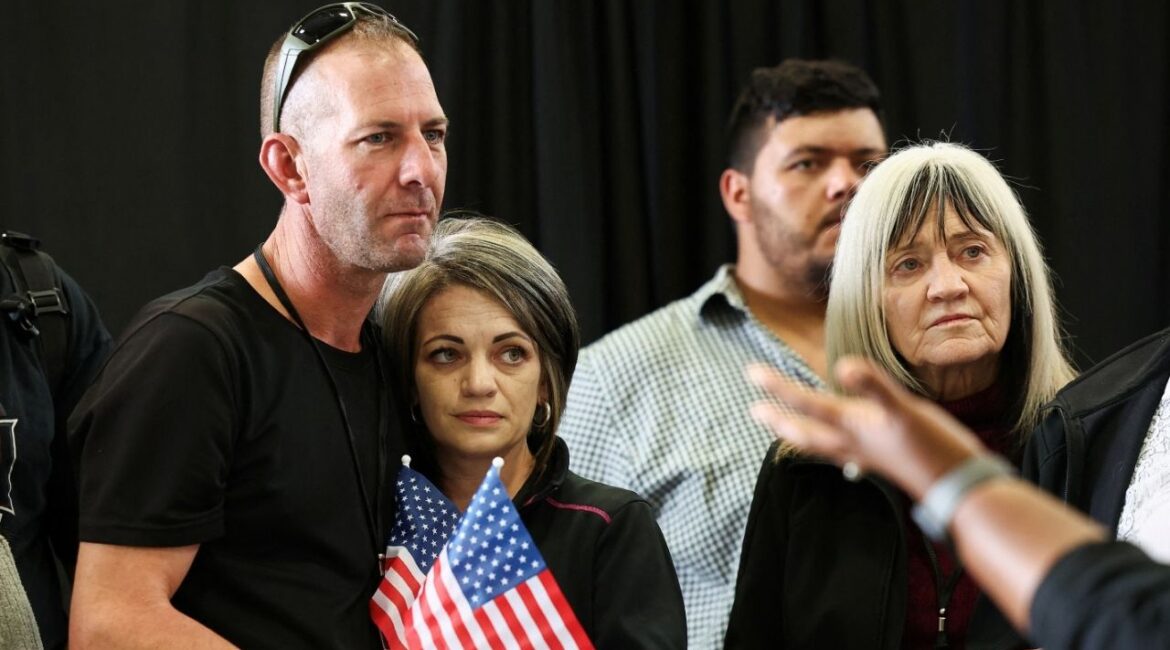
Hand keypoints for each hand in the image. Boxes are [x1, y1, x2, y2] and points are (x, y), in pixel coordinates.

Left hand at [746, 356, 984, 498]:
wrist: (958, 486)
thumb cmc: (933, 447)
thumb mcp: (904, 410)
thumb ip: (874, 387)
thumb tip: (842, 366)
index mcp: (852, 426)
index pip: (806, 403)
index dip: (778, 387)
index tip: (750, 373)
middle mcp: (852, 443)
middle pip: (805, 430)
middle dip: (778, 418)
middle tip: (753, 410)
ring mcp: (865, 454)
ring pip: (821, 445)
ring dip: (799, 435)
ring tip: (783, 429)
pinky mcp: (881, 461)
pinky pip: (845, 453)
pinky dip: (833, 446)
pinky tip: (839, 449)